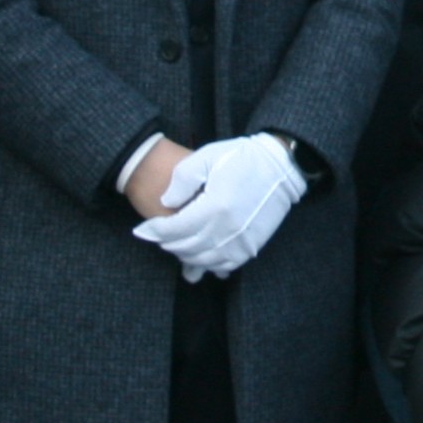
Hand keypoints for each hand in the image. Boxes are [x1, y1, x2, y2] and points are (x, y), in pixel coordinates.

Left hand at [133, 133, 307, 280]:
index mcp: (214, 207)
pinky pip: (224, 265)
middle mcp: (227, 230)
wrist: (281, 167)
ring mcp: (241, 242)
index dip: (153, 232)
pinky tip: (200, 255)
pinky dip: (208, 264)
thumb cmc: (242, 158)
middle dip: (166, 243)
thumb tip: (166, 202)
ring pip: (203, 260)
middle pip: (185, 248)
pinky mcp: (251, 246)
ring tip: (175, 245)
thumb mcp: (207, 156)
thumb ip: (182, 179)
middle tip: (157, 236)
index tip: (142, 230)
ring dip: (184, 255)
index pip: (174, 230)